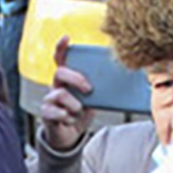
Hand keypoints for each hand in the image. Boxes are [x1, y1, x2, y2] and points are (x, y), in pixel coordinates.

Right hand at [34, 36, 93, 153]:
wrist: (70, 134)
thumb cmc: (82, 112)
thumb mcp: (93, 99)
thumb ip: (101, 89)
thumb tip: (126, 81)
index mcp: (67, 78)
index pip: (60, 58)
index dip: (61, 47)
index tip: (67, 37)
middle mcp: (56, 85)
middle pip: (60, 72)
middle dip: (76, 78)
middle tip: (89, 89)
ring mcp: (49, 99)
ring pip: (58, 94)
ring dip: (73, 104)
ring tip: (79, 111)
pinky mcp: (46, 113)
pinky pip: (53, 111)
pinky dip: (66, 117)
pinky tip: (70, 119)